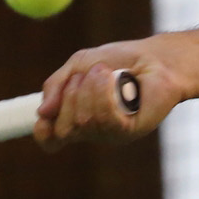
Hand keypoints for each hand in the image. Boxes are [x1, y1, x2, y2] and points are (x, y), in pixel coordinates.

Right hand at [34, 37, 184, 148]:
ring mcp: (110, 133)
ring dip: (89, 90)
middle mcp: (91, 130)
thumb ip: (55, 85)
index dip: (43, 132)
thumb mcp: (79, 65)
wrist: (156, 58)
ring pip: (83, 122)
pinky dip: (104, 95)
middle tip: (85, 75)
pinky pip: (106, 120)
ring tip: (104, 71)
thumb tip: (42, 112)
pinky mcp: (129, 131)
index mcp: (75, 117)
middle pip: (63, 130)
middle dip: (69, 97)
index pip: (51, 139)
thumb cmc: (120, 61)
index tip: (45, 114)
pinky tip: (113, 79)